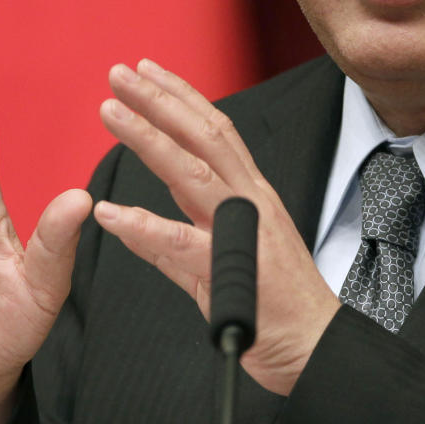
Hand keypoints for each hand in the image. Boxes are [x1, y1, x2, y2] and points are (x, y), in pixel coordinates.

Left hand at [95, 60, 340, 395]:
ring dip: (148, 138)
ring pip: (192, 172)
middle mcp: (249, 201)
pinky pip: (182, 243)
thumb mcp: (222, 263)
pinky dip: (143, 225)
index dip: (180, 97)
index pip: (214, 131)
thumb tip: (129, 219)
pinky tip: (108, 212)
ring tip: (110, 113)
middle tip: (119, 72)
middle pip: (203, 135)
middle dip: (159, 99)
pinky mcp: (232, 272)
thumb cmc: (276, 307)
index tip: (147, 71)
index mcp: (249, 195)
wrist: (316, 352)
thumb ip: (175, 239)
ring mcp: (243, 232)